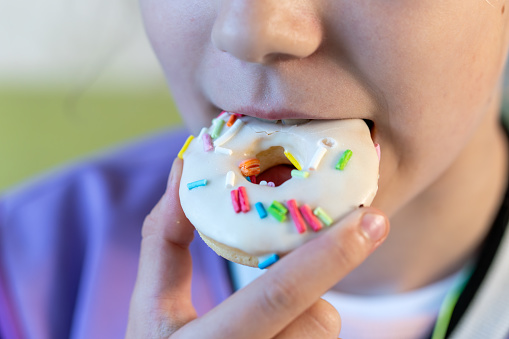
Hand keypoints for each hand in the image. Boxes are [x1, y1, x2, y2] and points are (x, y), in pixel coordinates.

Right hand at [126, 158, 388, 338]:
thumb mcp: (151, 304)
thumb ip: (164, 237)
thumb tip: (183, 166)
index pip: (277, 295)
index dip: (329, 255)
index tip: (371, 220)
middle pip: (319, 320)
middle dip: (321, 280)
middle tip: (334, 248)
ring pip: (321, 332)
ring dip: (305, 315)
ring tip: (267, 319)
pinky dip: (301, 329)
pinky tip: (273, 332)